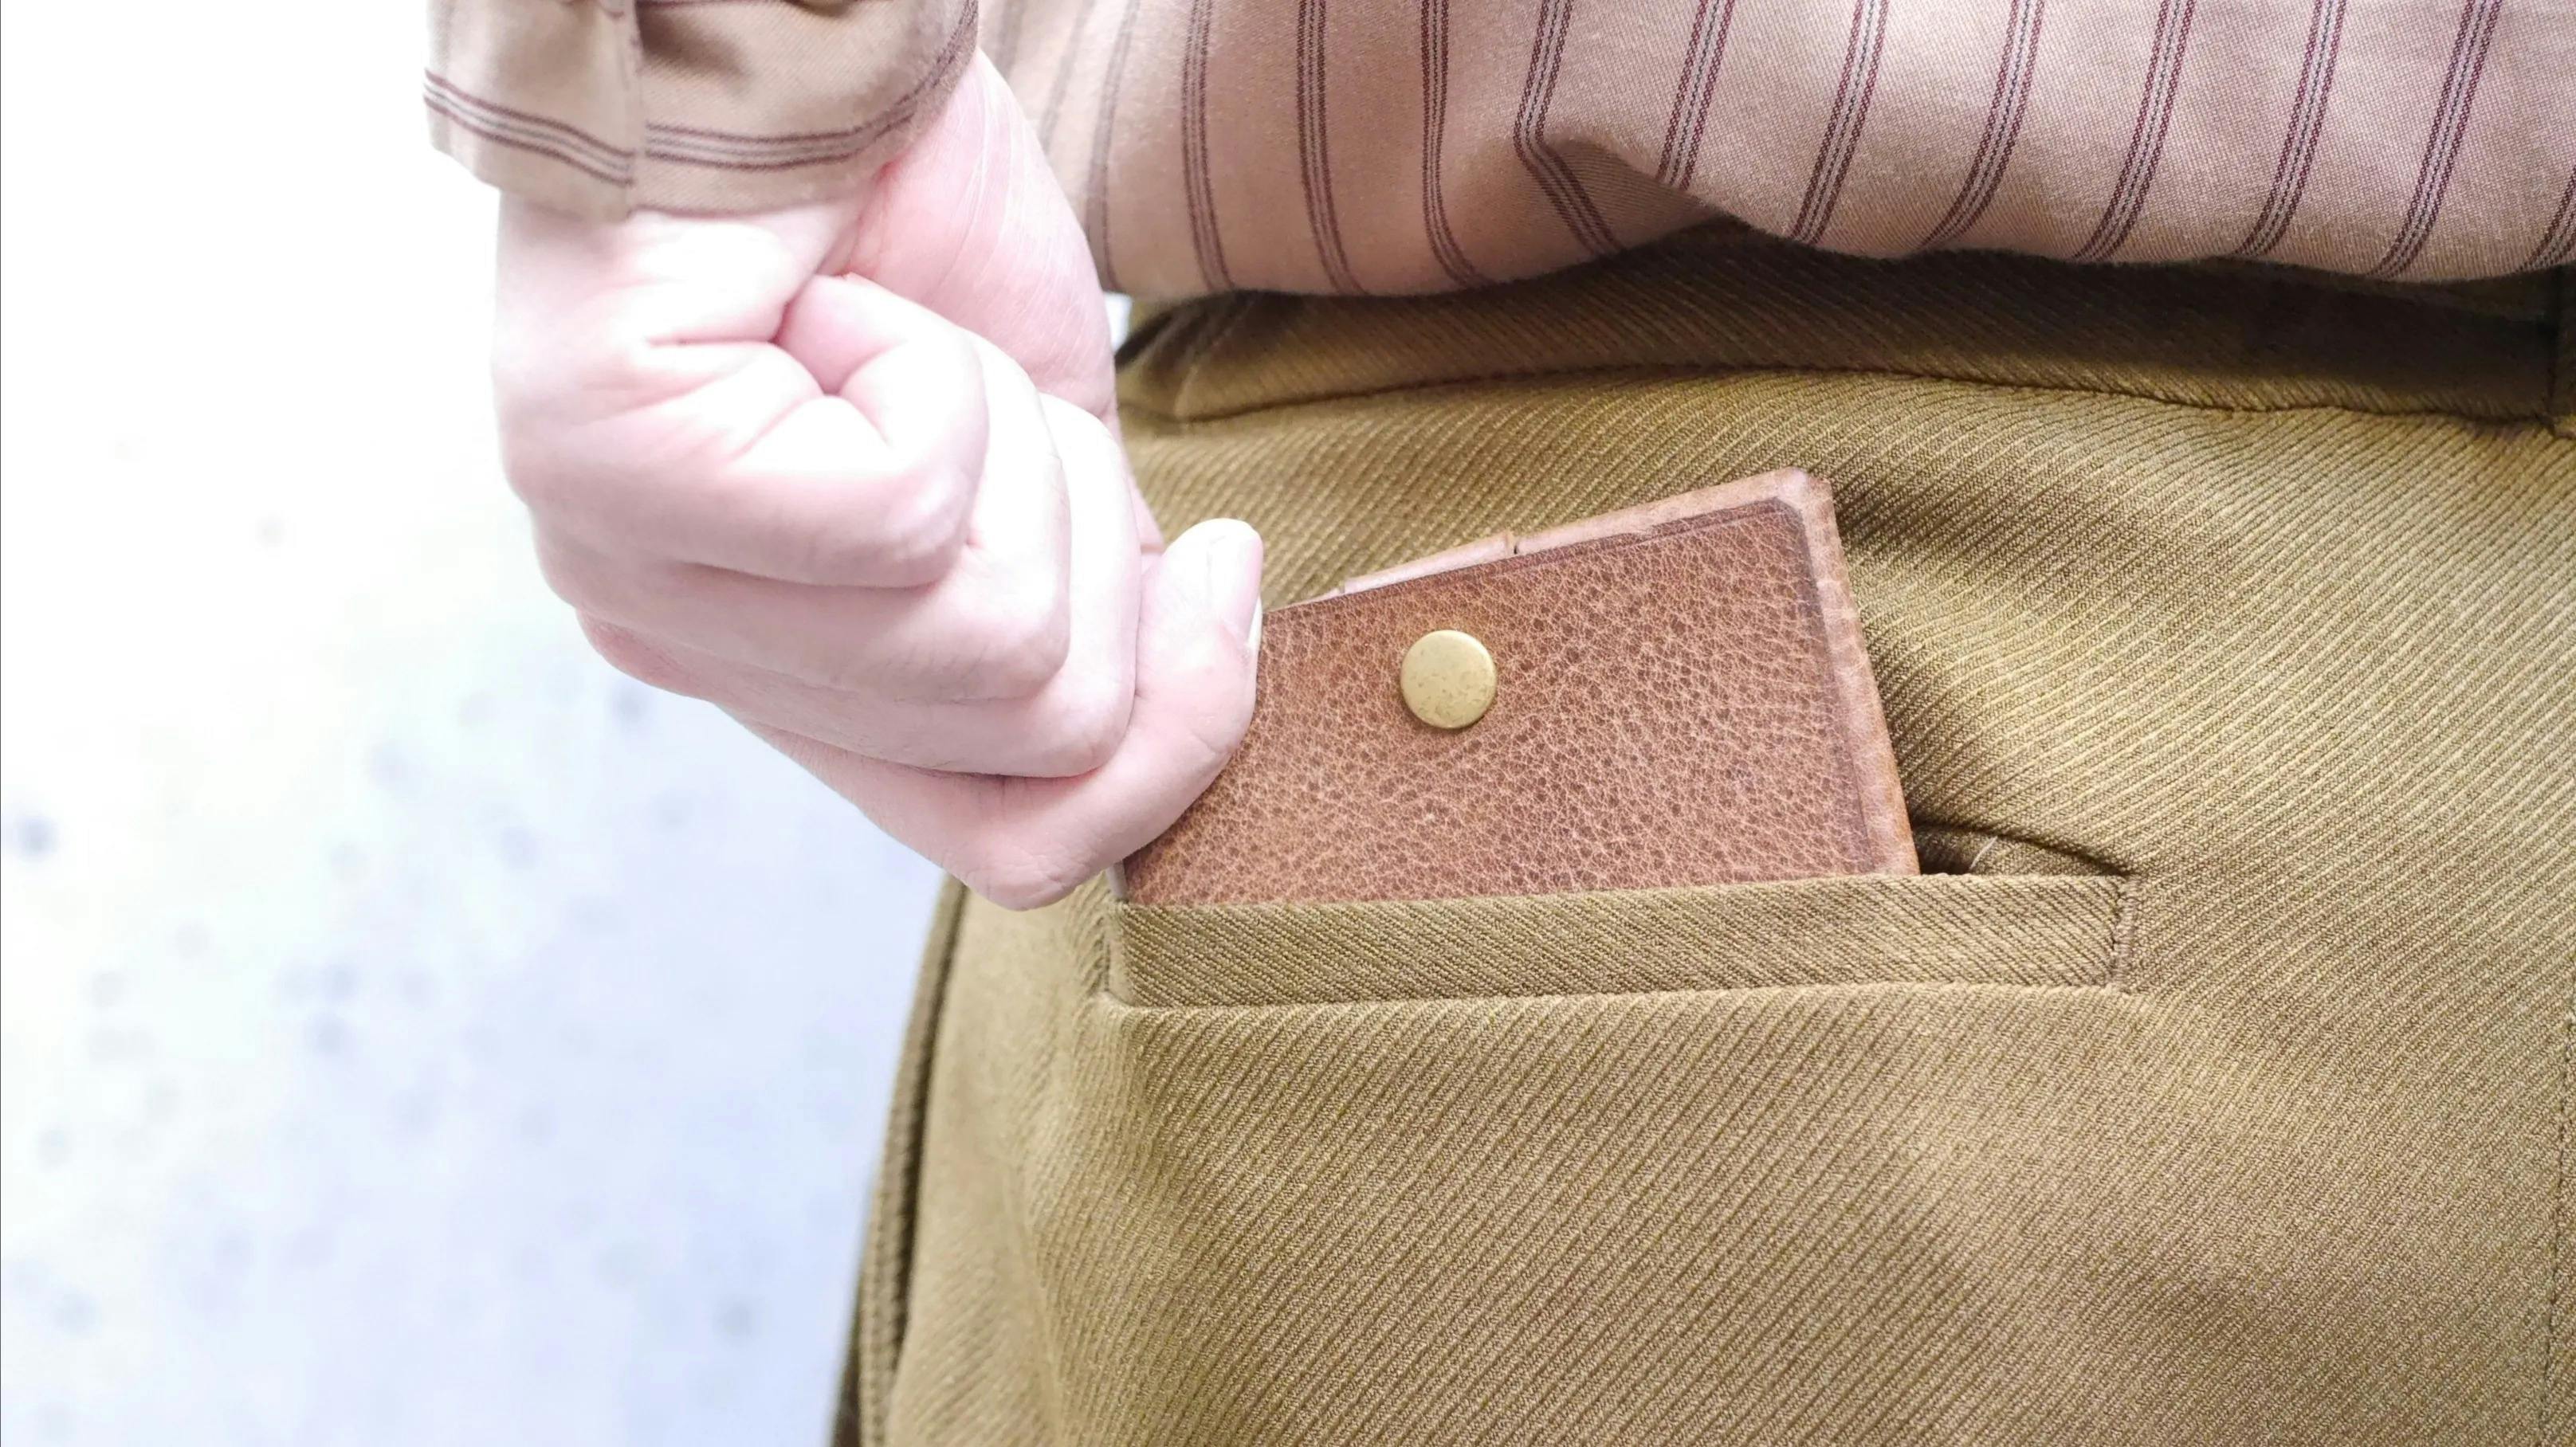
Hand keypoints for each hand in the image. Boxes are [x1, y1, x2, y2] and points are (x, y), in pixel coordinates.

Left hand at [490, 55, 1262, 908]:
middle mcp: (683, 650)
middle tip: (985, 390)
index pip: (1017, 854)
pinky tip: (838, 303)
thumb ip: (1085, 613)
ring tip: (897, 336)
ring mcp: (625, 571)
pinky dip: (935, 371)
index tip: (1215, 566)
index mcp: (786, 675)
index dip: (1172, 741)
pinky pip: (897, 507)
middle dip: (1090, 534)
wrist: (801, 28)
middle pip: (1034, 729)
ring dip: (1009, 437)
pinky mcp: (611, 466)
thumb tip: (1196, 692)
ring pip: (981, 632)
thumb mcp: (1046, 458)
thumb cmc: (908, 213)